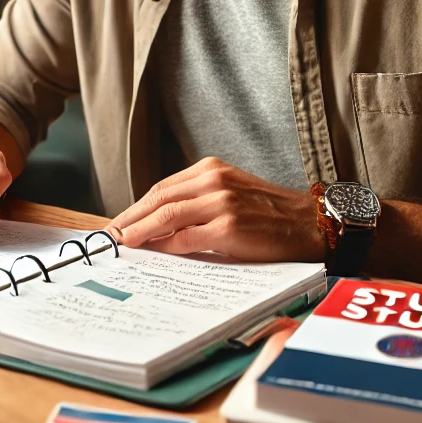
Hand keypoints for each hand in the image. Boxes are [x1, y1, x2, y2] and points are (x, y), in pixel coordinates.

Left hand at [107, 157, 327, 261]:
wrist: (309, 223)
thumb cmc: (270, 213)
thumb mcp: (231, 192)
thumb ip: (198, 201)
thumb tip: (160, 224)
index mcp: (211, 170)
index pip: (163, 187)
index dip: (137, 207)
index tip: (120, 222)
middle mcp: (214, 181)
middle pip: (159, 198)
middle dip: (131, 218)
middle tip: (112, 235)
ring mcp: (221, 203)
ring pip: (167, 215)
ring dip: (140, 231)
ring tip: (123, 244)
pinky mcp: (229, 228)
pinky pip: (186, 238)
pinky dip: (165, 245)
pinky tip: (153, 252)